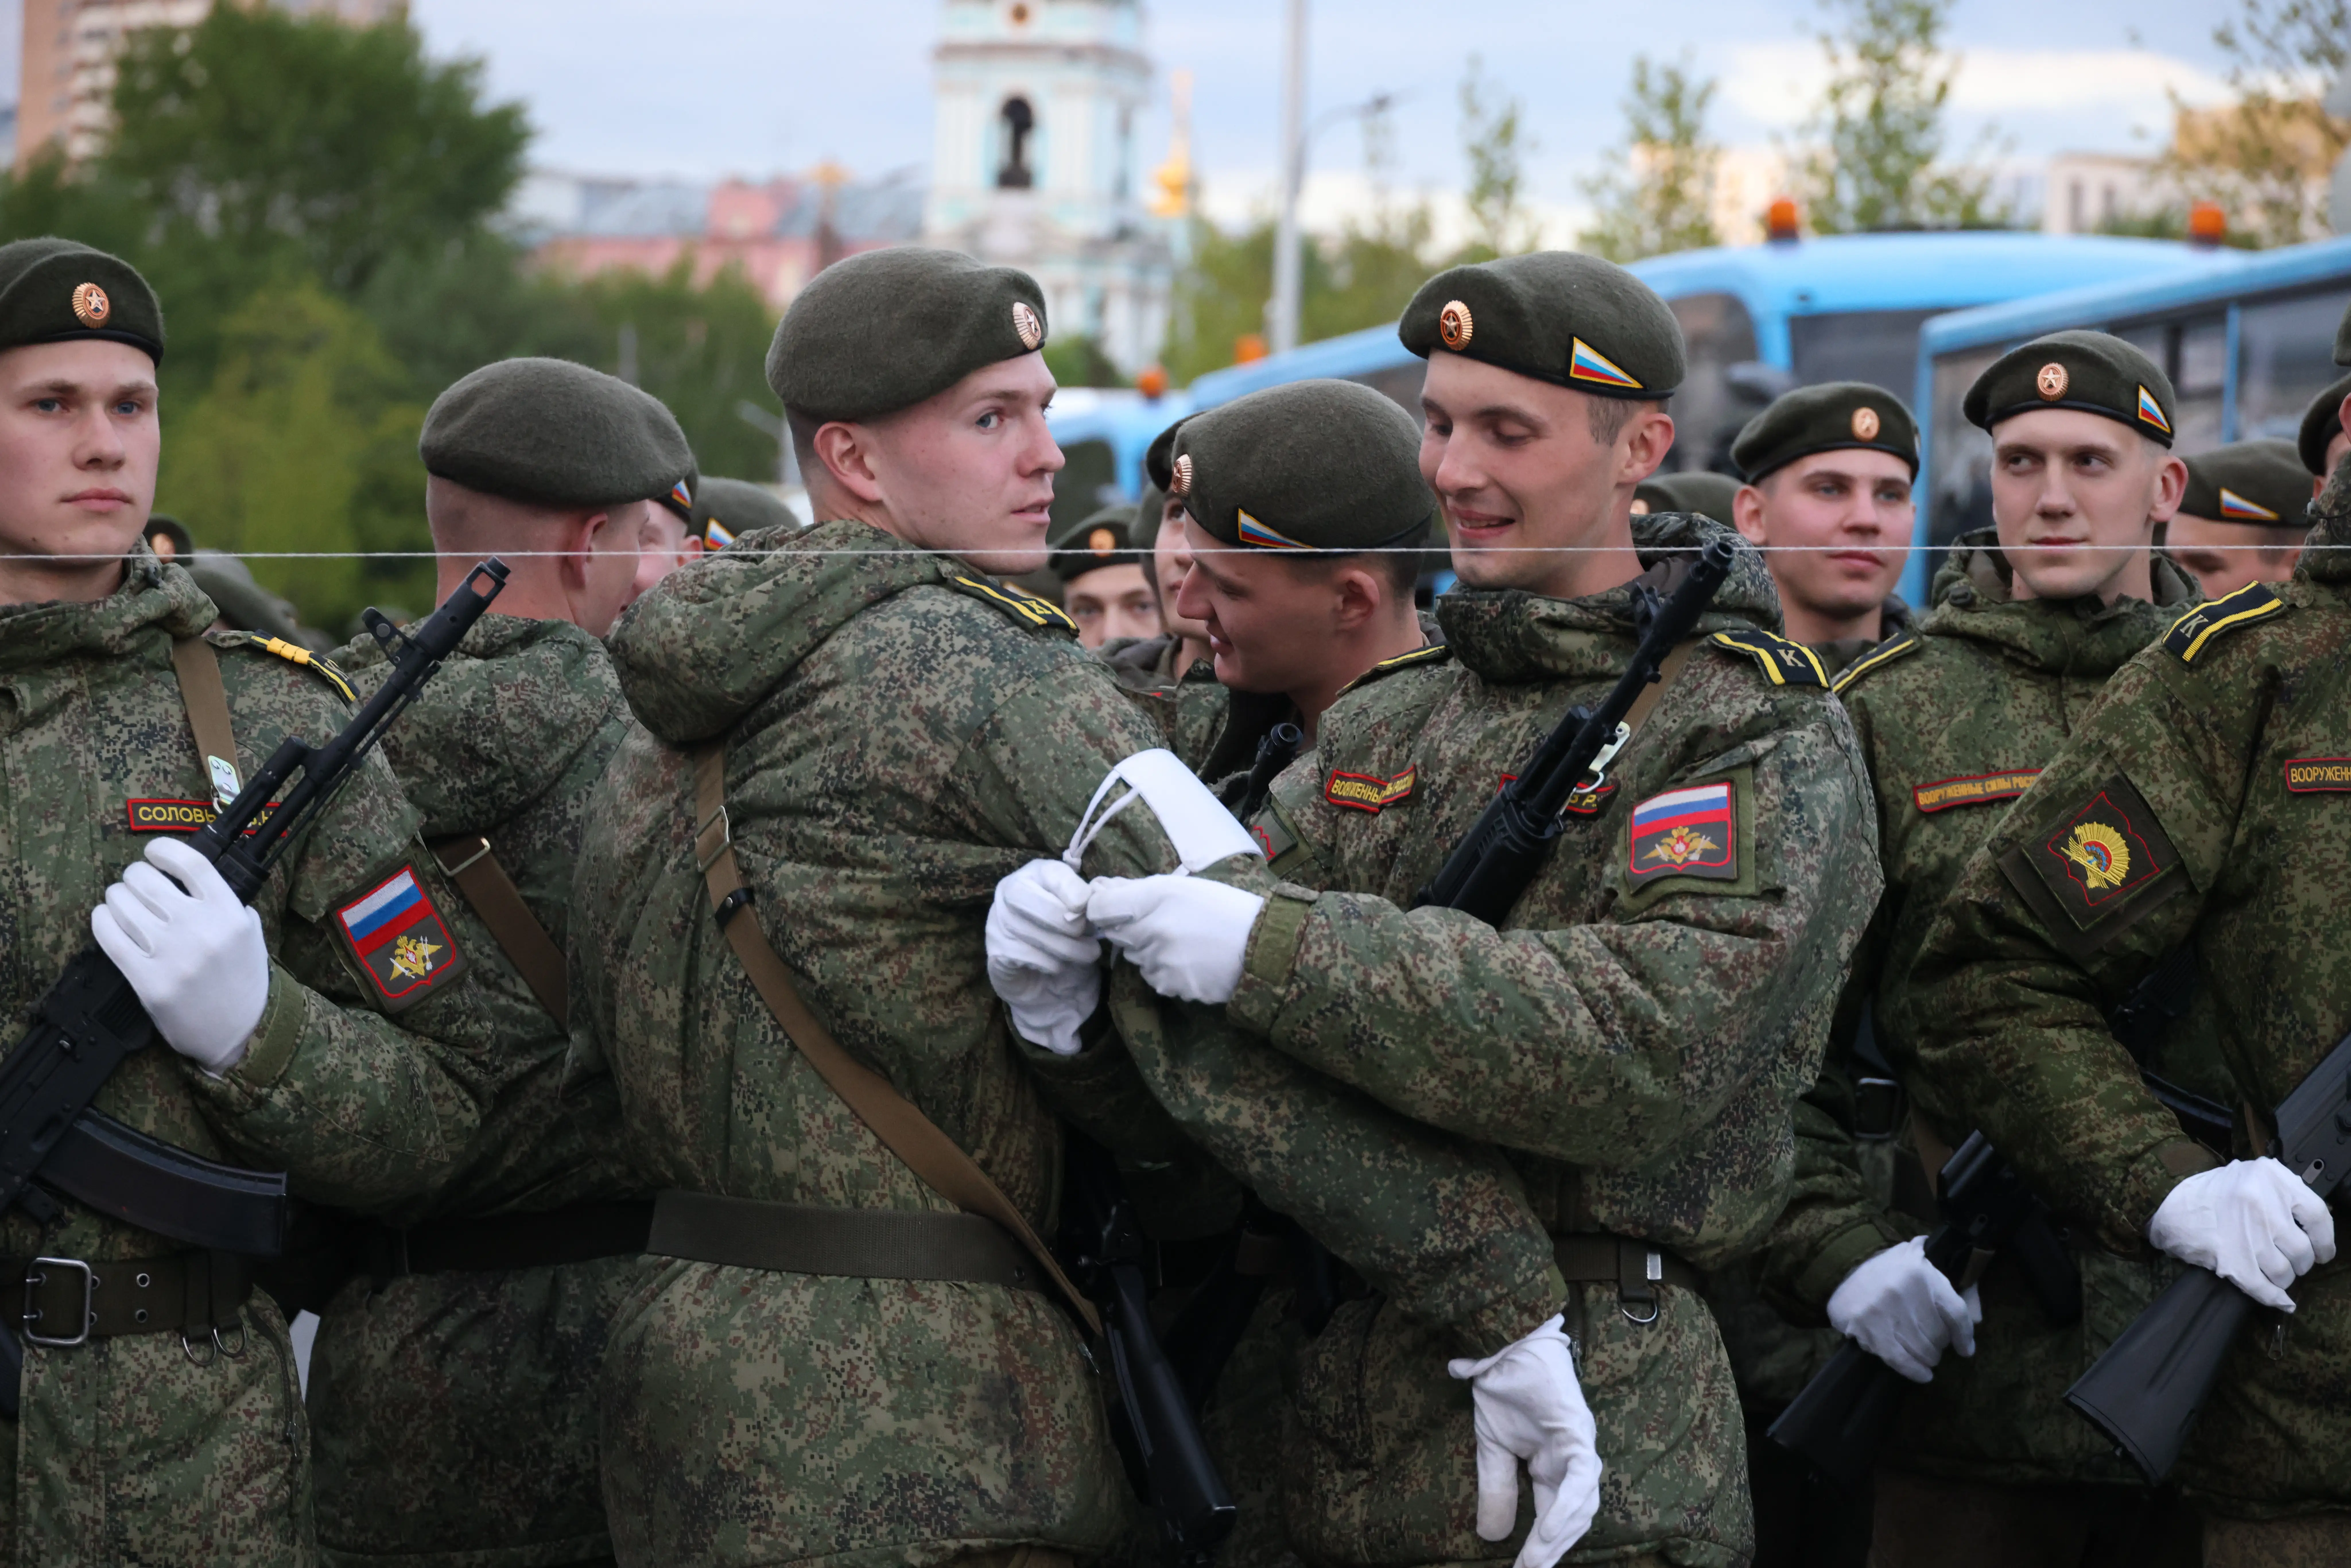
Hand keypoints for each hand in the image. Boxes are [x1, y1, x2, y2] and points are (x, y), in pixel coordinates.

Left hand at [90, 837, 267, 1074]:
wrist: (238, 1032)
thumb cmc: (243, 981)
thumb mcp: (249, 935)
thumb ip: (226, 904)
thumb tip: (189, 877)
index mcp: (230, 913)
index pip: (190, 863)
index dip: (164, 849)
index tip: (154, 853)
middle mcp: (200, 929)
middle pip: (146, 879)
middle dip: (134, 876)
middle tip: (136, 884)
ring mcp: (171, 955)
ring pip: (121, 903)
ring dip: (116, 897)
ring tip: (122, 903)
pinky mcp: (147, 980)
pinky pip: (109, 935)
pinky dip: (102, 920)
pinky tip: (108, 919)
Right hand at [985, 859, 1100, 1055]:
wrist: (1047, 977)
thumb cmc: (1070, 936)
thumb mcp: (1083, 915)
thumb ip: (1087, 905)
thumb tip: (1093, 905)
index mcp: (1037, 874)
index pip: (1050, 872)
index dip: (1070, 888)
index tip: (1084, 905)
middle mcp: (1011, 891)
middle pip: (1026, 898)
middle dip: (1063, 921)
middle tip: (1087, 935)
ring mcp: (998, 921)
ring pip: (1030, 931)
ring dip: (1067, 948)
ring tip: (1086, 954)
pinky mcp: (996, 951)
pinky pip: (1024, 956)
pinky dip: (1049, 964)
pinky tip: (1057, 965)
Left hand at [1086, 874, 1263, 1005]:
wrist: (1261, 946)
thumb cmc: (1222, 908)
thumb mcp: (1180, 886)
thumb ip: (1135, 888)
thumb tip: (1099, 888)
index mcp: (1153, 900)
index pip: (1098, 908)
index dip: (1104, 906)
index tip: (1116, 906)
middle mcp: (1150, 933)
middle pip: (1116, 935)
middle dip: (1132, 929)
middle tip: (1165, 923)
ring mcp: (1160, 964)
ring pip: (1135, 959)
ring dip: (1148, 951)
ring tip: (1183, 942)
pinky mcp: (1171, 987)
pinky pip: (1155, 978)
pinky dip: (1165, 971)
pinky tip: (1191, 961)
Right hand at [1445, 1315, 1602, 1567]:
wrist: (1503, 1341)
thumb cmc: (1503, 1384)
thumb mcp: (1493, 1446)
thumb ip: (1496, 1488)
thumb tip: (1491, 1536)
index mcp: (1555, 1463)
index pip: (1555, 1513)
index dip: (1542, 1545)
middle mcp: (1574, 1458)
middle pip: (1574, 1517)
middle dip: (1552, 1550)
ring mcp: (1580, 1444)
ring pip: (1583, 1503)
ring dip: (1560, 1537)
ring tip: (1537, 1562)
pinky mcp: (1579, 1430)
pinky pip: (1580, 1479)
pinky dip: (1566, 1507)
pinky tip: (1549, 1532)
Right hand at [1826, 1235, 1980, 1382]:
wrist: (1843, 1268)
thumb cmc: (1891, 1272)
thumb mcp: (1924, 1269)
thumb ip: (1951, 1289)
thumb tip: (1979, 1318)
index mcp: (1921, 1272)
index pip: (1956, 1312)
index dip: (1964, 1335)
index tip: (1965, 1350)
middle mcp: (1904, 1289)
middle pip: (1939, 1335)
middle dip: (1939, 1345)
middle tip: (1933, 1345)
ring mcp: (1883, 1309)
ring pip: (1922, 1349)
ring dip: (1927, 1359)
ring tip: (1925, 1356)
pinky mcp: (1867, 1326)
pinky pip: (1899, 1359)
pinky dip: (1914, 1371)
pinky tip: (1922, 1375)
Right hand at [2148, 1157, 2336, 1311]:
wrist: (2168, 1202)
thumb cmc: (2213, 1191)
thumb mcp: (2253, 1177)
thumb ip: (2284, 1195)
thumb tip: (2312, 1227)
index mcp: (2271, 1179)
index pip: (2318, 1216)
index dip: (2325, 1240)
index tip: (2323, 1251)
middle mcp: (2261, 1204)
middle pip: (2302, 1250)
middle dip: (2301, 1262)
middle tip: (2292, 1261)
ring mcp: (2246, 1233)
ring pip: (2284, 1272)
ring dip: (2284, 1278)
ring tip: (2274, 1271)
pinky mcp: (2230, 1259)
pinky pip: (2263, 1288)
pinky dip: (2275, 1299)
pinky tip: (2282, 1302)